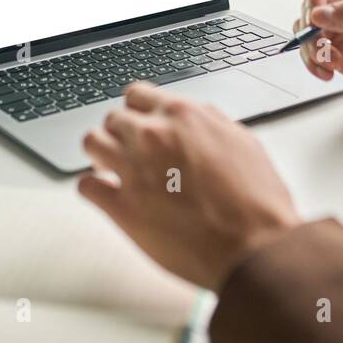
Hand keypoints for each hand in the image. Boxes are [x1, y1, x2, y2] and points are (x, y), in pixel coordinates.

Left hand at [78, 82, 300, 289]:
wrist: (255, 247)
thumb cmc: (256, 201)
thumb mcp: (242, 142)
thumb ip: (209, 124)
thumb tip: (193, 119)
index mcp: (182, 115)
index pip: (137, 95)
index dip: (138, 111)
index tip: (139, 122)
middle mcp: (152, 136)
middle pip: (112, 118)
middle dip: (120, 134)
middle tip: (130, 151)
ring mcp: (133, 170)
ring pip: (91, 143)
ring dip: (101, 154)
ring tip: (112, 169)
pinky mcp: (122, 207)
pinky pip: (86, 186)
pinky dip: (94, 189)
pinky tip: (108, 195)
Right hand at [296, 0, 342, 111]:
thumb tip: (323, 14)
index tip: (317, 15)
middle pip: (312, 4)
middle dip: (309, 25)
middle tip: (322, 44)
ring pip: (309, 32)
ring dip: (310, 47)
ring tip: (327, 63)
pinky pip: (317, 55)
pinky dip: (314, 63)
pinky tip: (328, 72)